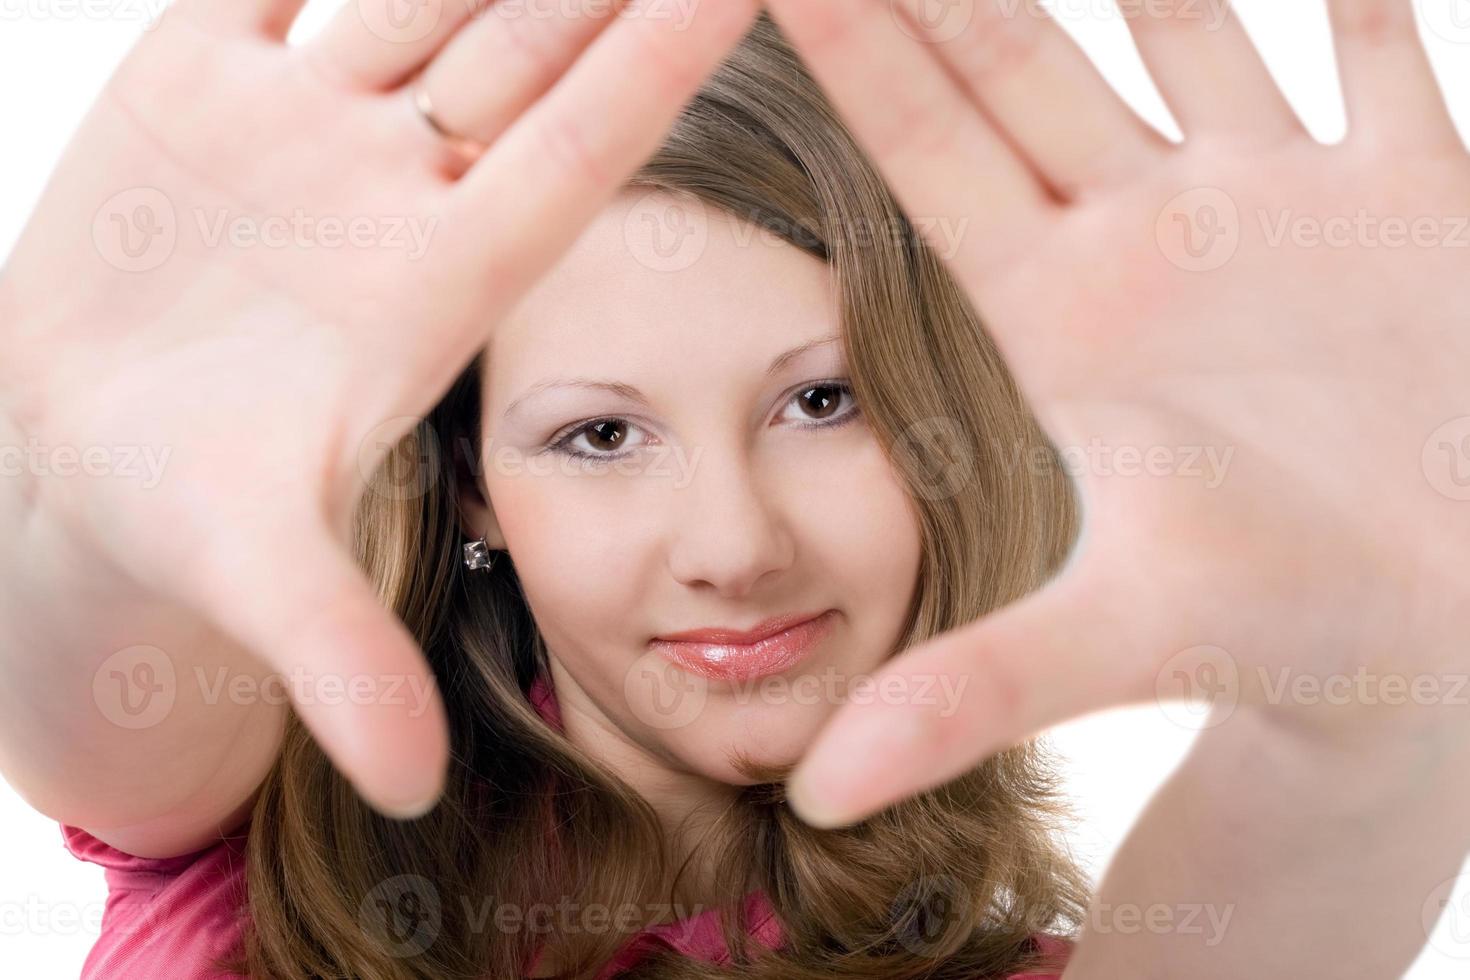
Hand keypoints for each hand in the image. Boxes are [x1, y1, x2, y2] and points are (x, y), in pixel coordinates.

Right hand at [0, 0, 758, 817]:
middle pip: (527, 32)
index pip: (582, 144)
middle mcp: (401, 182)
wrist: (75, 454)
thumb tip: (408, 790)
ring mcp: (311, 121)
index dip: (659, 55)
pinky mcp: (208, 77)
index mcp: (446, 275)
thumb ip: (340, 655)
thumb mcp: (264, 572)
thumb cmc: (185, 514)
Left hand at [764, 0, 1469, 822]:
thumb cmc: (1275, 632)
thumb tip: (812, 797)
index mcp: (1058, 309)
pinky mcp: (1408, 191)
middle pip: (1021, 52)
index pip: (928, 143)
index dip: (852, 38)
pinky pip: (1378, 39)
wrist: (1434, 637)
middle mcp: (1147, 234)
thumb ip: (965, 693)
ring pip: (1184, 16)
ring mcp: (1276, 198)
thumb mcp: (1116, 638)